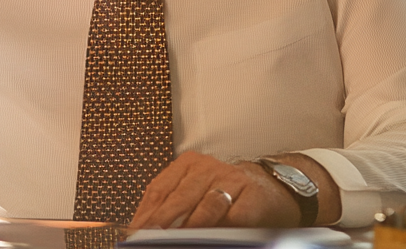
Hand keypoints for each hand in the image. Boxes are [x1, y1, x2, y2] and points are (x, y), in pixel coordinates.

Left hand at [129, 151, 299, 228]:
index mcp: (189, 164)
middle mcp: (210, 168)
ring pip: (206, 207)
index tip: (134, 233)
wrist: (271, 189)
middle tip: (150, 239)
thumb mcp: (194, 190)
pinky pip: (234, 217)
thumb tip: (141, 229)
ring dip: (190, 228)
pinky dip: (221, 230)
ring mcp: (233, 181)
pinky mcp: (253, 198)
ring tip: (177, 241)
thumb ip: (170, 204)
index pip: (160, 188)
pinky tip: (213, 239)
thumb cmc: (225, 192)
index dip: (146, 213)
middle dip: (163, 222)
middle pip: (180, 197)